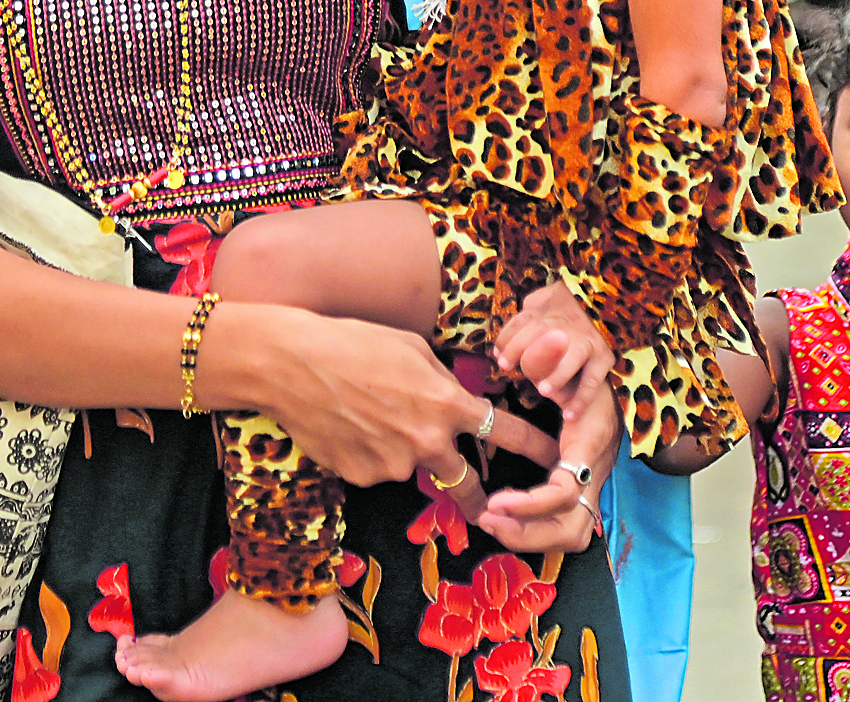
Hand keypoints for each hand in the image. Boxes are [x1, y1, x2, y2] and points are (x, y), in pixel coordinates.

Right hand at [243, 309, 557, 489]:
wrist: (293, 364)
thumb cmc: (355, 344)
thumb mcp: (414, 348)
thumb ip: (442, 379)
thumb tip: (456, 397)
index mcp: (447, 402)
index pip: (504, 431)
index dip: (535, 447)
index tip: (555, 458)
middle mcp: (426, 440)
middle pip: (466, 482)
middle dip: (480, 498)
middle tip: (489, 505)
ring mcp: (392, 464)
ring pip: (411, 467)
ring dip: (403, 452)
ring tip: (369, 416)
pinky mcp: (362, 478)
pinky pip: (376, 470)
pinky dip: (370, 455)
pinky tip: (348, 427)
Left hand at [479, 374, 620, 554]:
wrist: (608, 376)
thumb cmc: (582, 372)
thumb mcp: (567, 368)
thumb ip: (550, 370)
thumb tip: (534, 377)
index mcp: (589, 446)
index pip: (564, 493)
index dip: (529, 504)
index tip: (495, 500)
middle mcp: (595, 473)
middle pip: (572, 530)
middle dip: (527, 534)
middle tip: (488, 519)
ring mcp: (592, 485)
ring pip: (571, 535)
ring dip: (530, 537)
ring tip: (492, 522)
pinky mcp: (582, 490)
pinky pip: (563, 524)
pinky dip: (535, 529)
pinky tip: (506, 517)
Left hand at [493, 282, 613, 421]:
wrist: (599, 306)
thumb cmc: (559, 316)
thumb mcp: (539, 309)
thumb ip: (521, 324)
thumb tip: (497, 351)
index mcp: (546, 311)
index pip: (523, 322)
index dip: (508, 340)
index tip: (500, 360)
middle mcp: (566, 324)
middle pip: (543, 332)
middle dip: (525, 351)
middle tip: (511, 369)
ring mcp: (587, 340)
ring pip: (574, 355)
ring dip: (559, 373)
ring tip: (544, 391)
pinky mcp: (603, 358)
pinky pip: (593, 380)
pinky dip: (582, 398)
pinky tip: (569, 415)